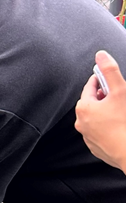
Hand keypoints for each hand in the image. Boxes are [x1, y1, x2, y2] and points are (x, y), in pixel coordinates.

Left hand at [74, 50, 125, 172]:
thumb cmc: (125, 122)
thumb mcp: (120, 90)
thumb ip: (110, 71)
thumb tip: (100, 55)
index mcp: (84, 107)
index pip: (91, 86)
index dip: (102, 80)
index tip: (110, 79)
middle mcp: (81, 123)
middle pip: (92, 102)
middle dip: (104, 96)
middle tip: (118, 95)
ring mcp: (87, 137)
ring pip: (96, 118)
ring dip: (106, 112)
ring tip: (120, 111)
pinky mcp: (95, 147)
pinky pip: (100, 131)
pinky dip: (108, 126)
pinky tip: (119, 125)